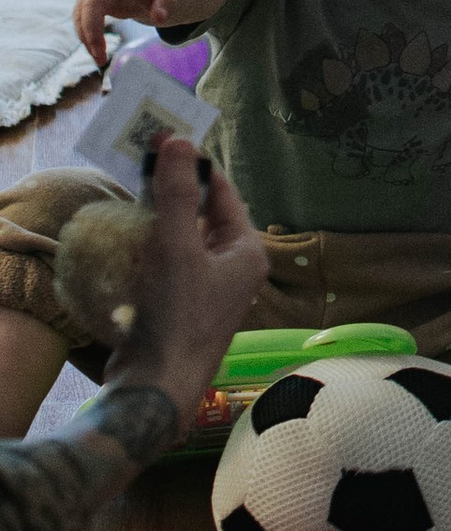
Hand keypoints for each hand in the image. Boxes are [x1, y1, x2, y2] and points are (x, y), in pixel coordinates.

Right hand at [75, 0, 186, 62]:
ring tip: (101, 60)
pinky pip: (80, 20)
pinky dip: (87, 37)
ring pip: (81, 15)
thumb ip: (167, 0)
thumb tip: (160, 18)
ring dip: (88, 39)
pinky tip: (97, 51)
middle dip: (92, 30)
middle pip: (91, 3)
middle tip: (100, 57)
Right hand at [104, 138, 270, 417]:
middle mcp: (233, 270)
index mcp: (245, 251)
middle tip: (140, 164)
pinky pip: (167, 267)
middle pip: (202, 215)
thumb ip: (176, 193)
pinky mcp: (180, 310)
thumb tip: (180, 140)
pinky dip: (148, 250)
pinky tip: (125, 242)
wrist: (156, 391)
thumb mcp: (176, 247)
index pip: (221, 192)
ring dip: (157, 220)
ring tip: (130, 196)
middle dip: (172, 191)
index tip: (161, 139)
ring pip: (182, 241)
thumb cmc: (175, 316)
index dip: (192, 164)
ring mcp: (207, 292)